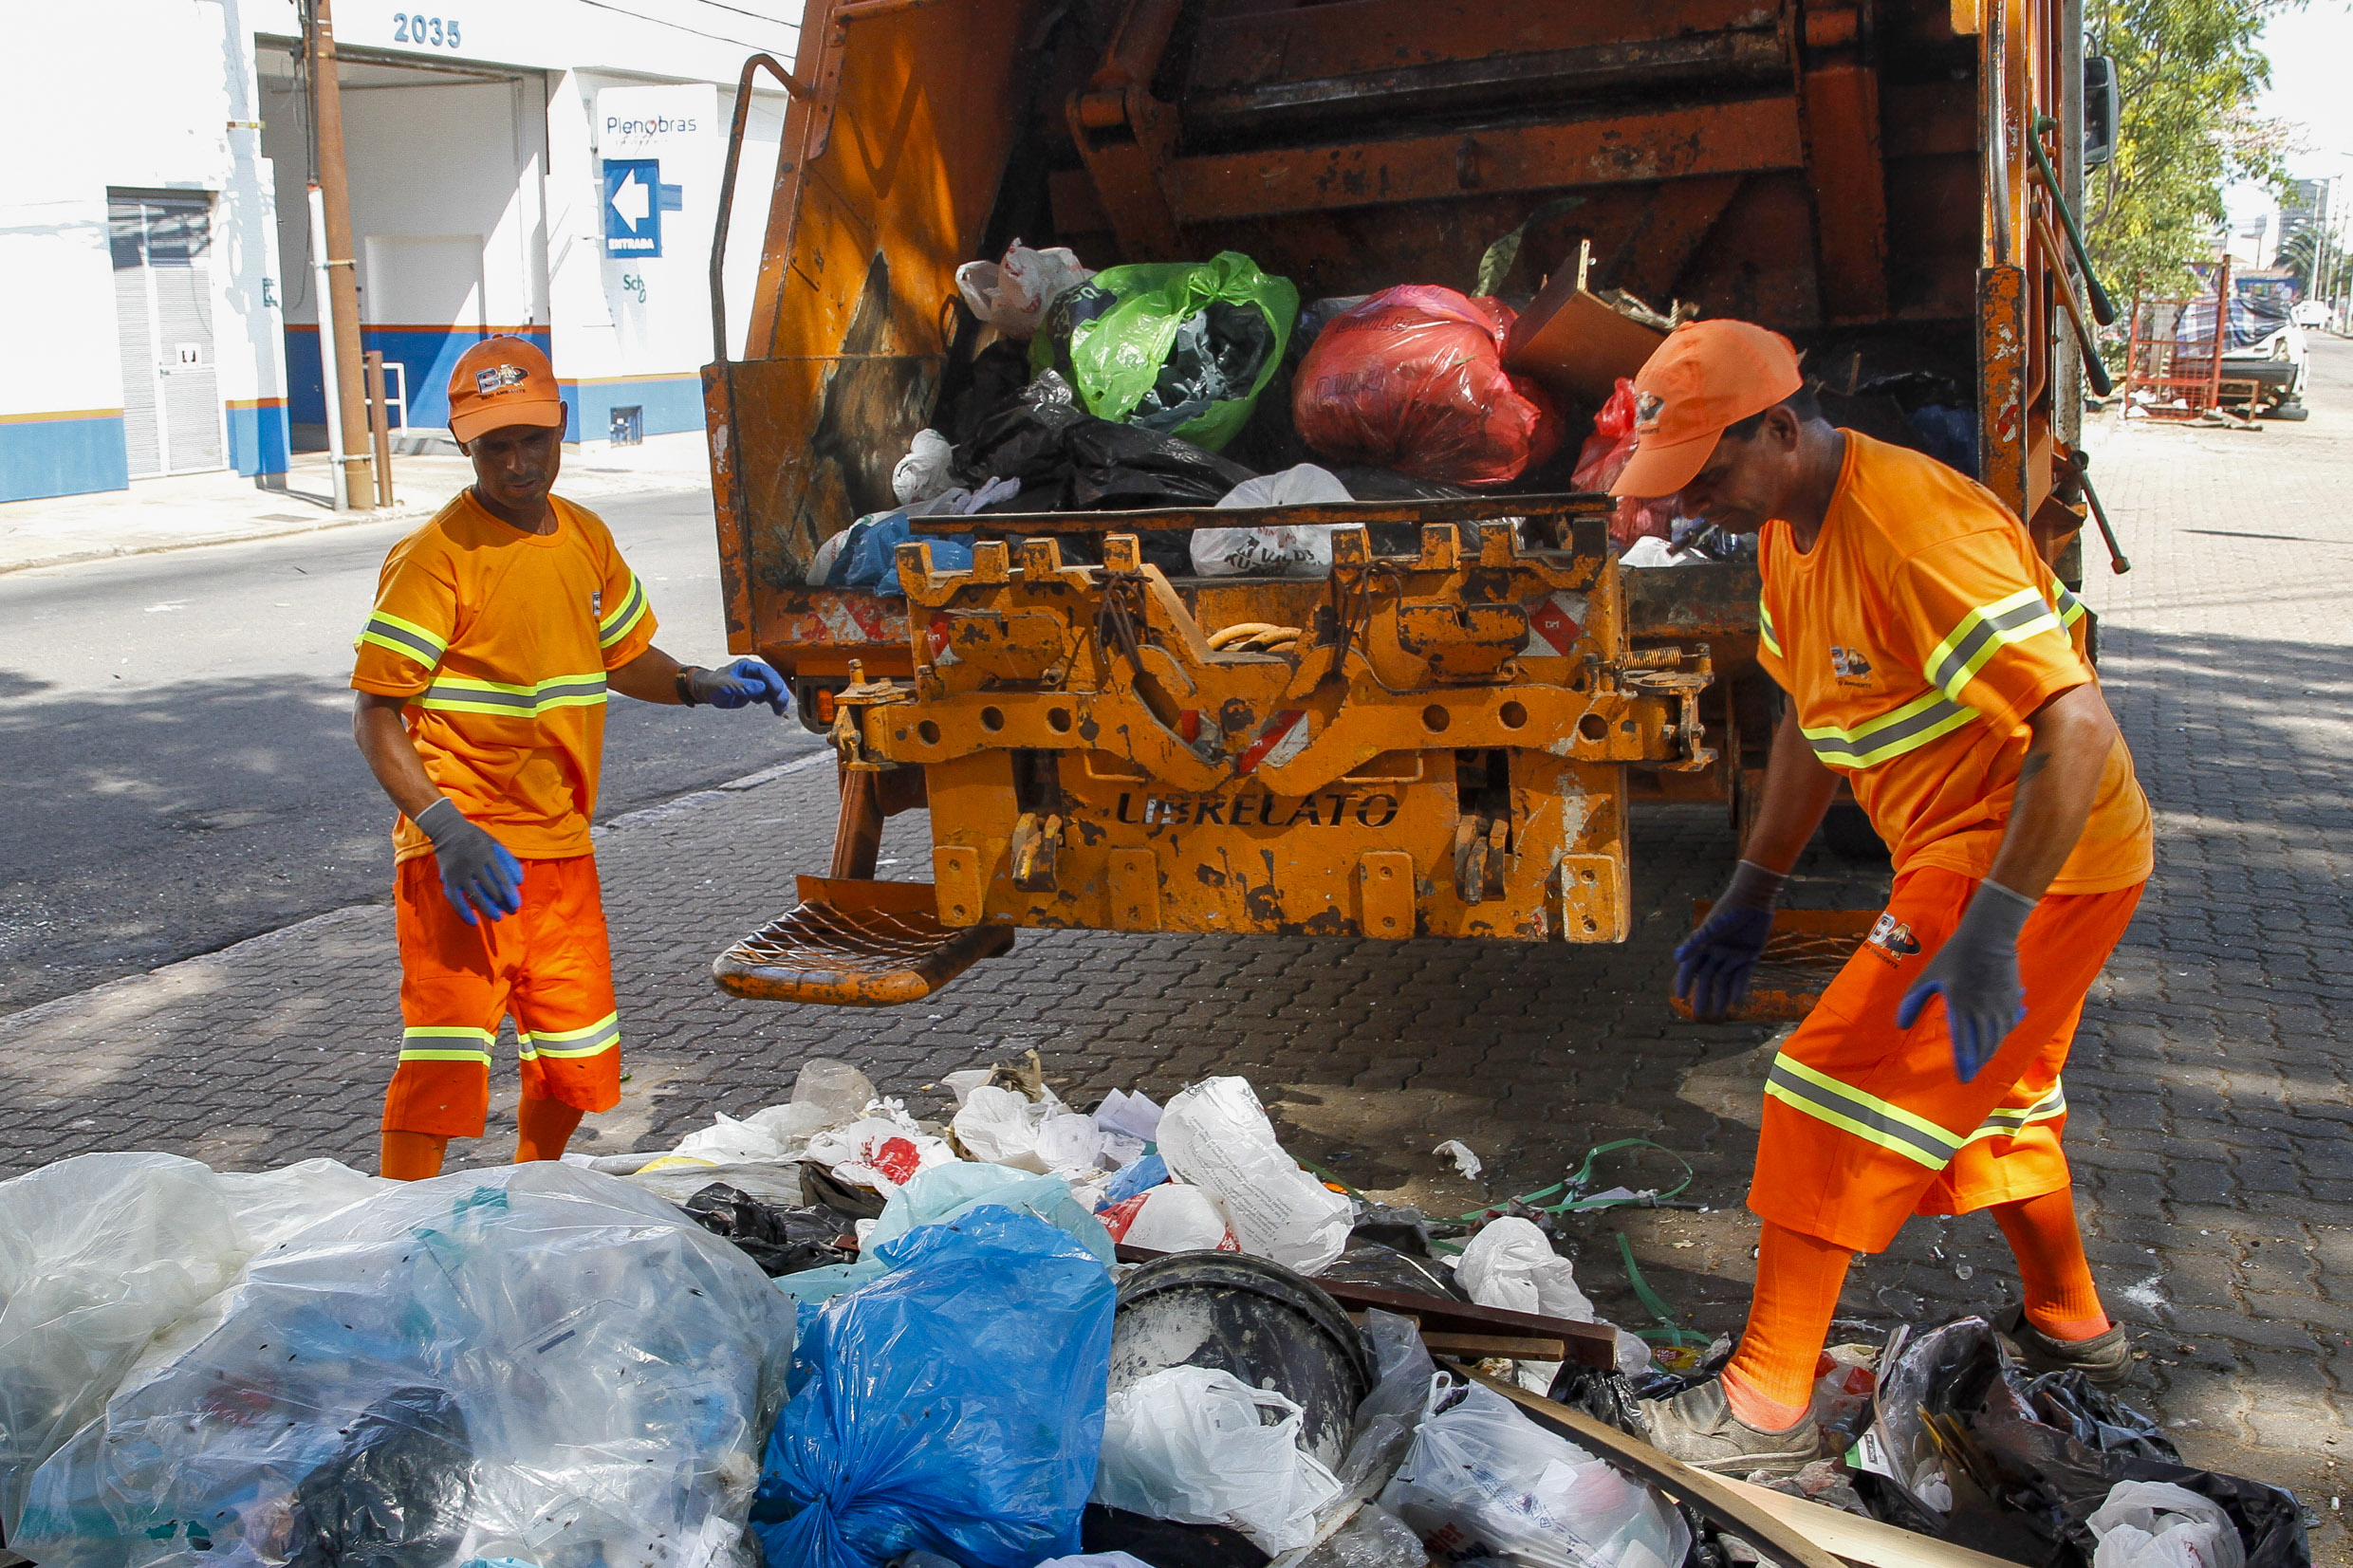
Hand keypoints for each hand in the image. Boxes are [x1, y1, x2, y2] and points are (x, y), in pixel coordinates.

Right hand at [414, 798, 524, 924]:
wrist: (448, 830)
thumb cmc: (477, 839)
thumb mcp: (495, 844)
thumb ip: (508, 861)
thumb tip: (519, 881)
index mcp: (487, 854)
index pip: (501, 878)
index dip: (510, 893)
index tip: (516, 904)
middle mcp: (473, 864)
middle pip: (490, 889)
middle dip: (502, 903)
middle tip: (511, 912)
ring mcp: (459, 872)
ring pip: (475, 896)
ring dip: (487, 909)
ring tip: (497, 917)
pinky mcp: (447, 879)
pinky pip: (455, 899)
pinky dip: (464, 912)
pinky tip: (474, 921)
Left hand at [687, 658, 788, 714]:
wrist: (707, 691)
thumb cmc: (714, 685)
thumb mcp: (727, 685)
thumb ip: (744, 686)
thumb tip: (762, 687)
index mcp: (747, 666)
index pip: (764, 671)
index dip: (773, 680)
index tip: (778, 691)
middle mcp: (753, 673)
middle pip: (772, 680)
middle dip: (778, 692)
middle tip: (781, 703)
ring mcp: (755, 683)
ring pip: (772, 690)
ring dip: (778, 699)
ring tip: (781, 710)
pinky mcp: (755, 692)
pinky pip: (768, 697)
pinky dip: (773, 703)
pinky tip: (777, 710)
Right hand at [1674, 860, 1784, 1018]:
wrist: (1753, 900)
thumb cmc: (1729, 911)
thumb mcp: (1711, 928)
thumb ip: (1695, 943)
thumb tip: (1677, 959)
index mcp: (1704, 945)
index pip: (1691, 968)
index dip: (1685, 981)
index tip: (1680, 996)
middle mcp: (1716, 952)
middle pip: (1708, 978)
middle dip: (1703, 995)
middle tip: (1699, 1013)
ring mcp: (1733, 954)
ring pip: (1725, 979)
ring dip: (1721, 995)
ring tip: (1719, 1013)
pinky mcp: (1750, 955)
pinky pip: (1743, 975)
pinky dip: (1739, 987)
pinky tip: (1736, 1000)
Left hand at [1895, 880, 2034, 1080]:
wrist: (1989, 937)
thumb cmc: (1954, 956)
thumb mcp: (1928, 977)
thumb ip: (1913, 1001)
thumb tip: (1900, 1026)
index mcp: (1961, 1006)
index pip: (1964, 1045)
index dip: (1963, 1065)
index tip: (1962, 1080)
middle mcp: (1984, 1011)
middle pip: (1983, 1047)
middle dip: (1976, 1063)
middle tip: (1969, 1073)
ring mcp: (2002, 1007)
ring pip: (1998, 1039)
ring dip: (1989, 1052)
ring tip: (1980, 1060)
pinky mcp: (2013, 1001)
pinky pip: (2009, 1026)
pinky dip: (2002, 1036)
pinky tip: (1996, 1039)